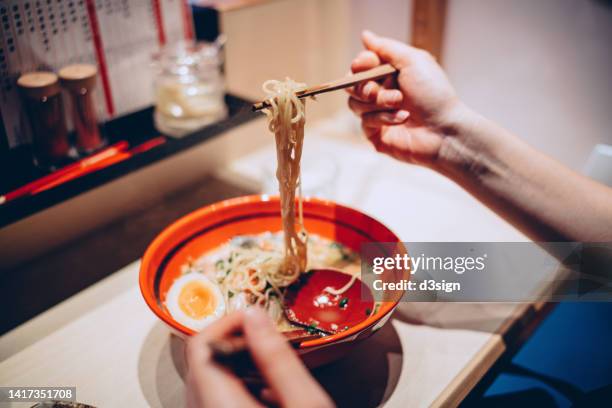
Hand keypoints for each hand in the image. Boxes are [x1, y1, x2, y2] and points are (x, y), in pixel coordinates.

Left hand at [185, 309, 333, 407]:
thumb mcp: (306, 404)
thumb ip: (278, 359)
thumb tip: (255, 314)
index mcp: (221, 405)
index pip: (199, 348)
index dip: (227, 322)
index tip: (258, 314)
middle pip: (202, 363)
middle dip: (234, 339)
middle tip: (267, 333)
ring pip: (210, 381)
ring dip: (239, 362)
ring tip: (273, 359)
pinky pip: (219, 400)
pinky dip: (242, 385)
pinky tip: (273, 392)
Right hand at [348, 30, 467, 166]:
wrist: (444, 128)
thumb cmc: (434, 94)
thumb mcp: (413, 61)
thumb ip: (386, 48)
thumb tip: (365, 35)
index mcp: (390, 75)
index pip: (360, 66)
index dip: (359, 64)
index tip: (365, 64)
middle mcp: (381, 94)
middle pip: (352, 85)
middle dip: (363, 85)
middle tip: (375, 90)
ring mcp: (377, 115)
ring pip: (355, 104)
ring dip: (378, 102)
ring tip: (399, 103)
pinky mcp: (376, 135)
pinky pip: (364, 122)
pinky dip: (384, 118)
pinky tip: (403, 118)